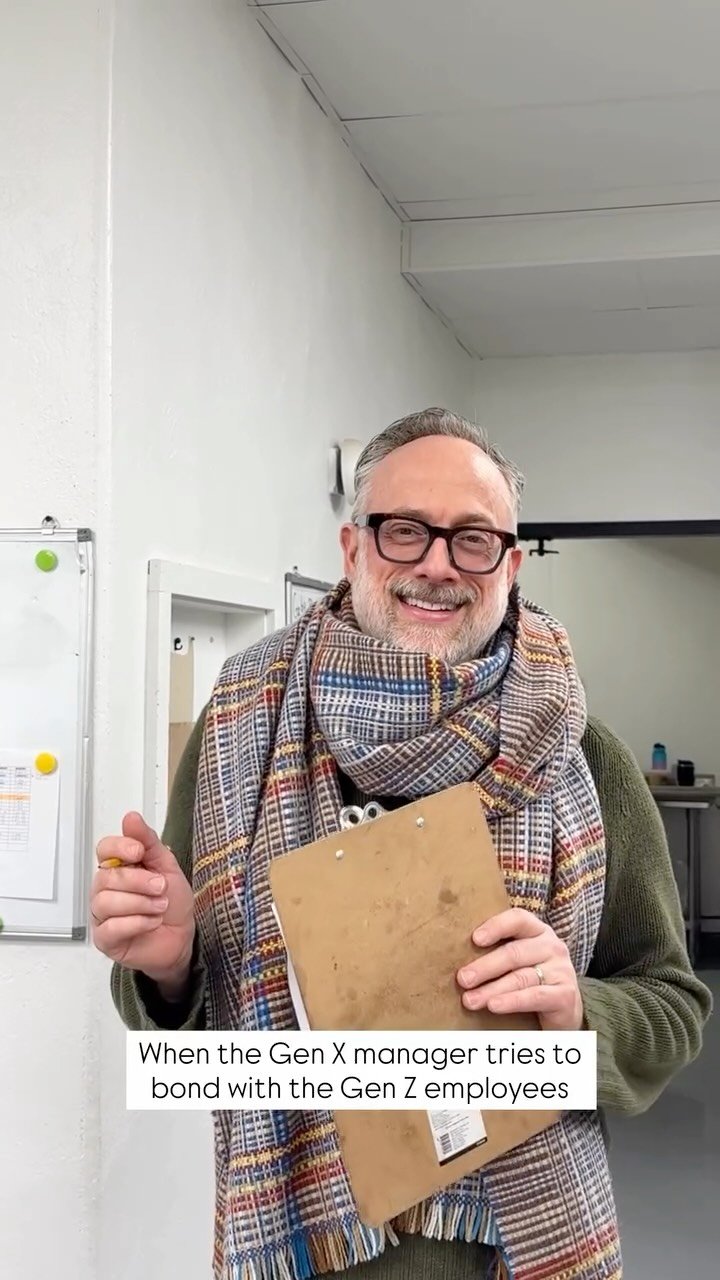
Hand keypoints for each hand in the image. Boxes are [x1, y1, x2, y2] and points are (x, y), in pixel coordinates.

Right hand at [91, 812, 194, 987]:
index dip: (119, 848)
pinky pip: (111, 927)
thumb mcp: (167, 867)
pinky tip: (152, 922)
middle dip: (138, 881)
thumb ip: (148, 842)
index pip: (104, 849)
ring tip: (160, 907)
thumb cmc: (172, 902)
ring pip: (106, 901)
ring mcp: (101, 915)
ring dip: (140, 903)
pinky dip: (137, 922)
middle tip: (161, 887)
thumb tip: (130, 817)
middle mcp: (104, 889)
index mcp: (118, 867)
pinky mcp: (104, 939)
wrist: (181, 939)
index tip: (139, 853)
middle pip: (106, 876)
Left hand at [456, 908, 582, 1031]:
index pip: (518, 919)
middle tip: (462, 979)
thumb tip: (456, 957)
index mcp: (537, 931)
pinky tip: (494, 1005)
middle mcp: (552, 946)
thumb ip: (497, 952)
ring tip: (470, 1000)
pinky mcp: (565, 995)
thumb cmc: (532, 977)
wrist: (565, 1006)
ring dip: (491, 989)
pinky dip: (512, 1001)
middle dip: (485, 967)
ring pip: (520, 977)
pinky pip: (534, 996)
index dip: (496, 926)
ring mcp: (561, 970)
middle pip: (514, 953)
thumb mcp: (518, 959)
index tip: (474, 939)